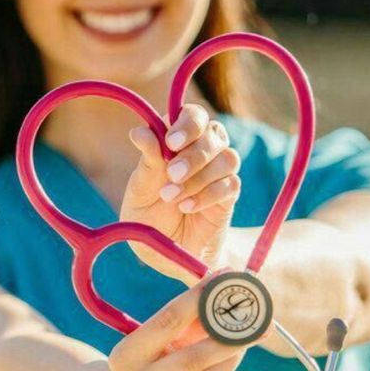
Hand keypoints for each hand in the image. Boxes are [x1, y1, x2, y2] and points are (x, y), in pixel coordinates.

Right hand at [108, 272, 248, 370]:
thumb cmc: (153, 367)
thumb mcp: (156, 344)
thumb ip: (186, 322)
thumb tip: (226, 286)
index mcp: (125, 357)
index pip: (166, 321)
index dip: (198, 299)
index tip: (224, 280)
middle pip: (191, 358)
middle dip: (226, 337)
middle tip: (253, 320)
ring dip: (231, 356)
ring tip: (248, 338)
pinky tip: (233, 361)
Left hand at [120, 103, 240, 283]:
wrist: (166, 255)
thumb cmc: (149, 218)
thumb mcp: (140, 192)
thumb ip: (146, 163)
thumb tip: (138, 131)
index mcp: (177, 142)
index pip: (193, 115)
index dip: (187, 123)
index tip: (171, 142)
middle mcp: (202, 152)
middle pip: (214, 133)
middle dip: (193, 154)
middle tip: (171, 174)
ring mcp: (218, 173)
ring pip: (227, 158)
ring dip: (199, 177)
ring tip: (172, 198)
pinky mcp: (229, 196)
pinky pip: (231, 185)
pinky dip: (207, 195)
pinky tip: (187, 207)